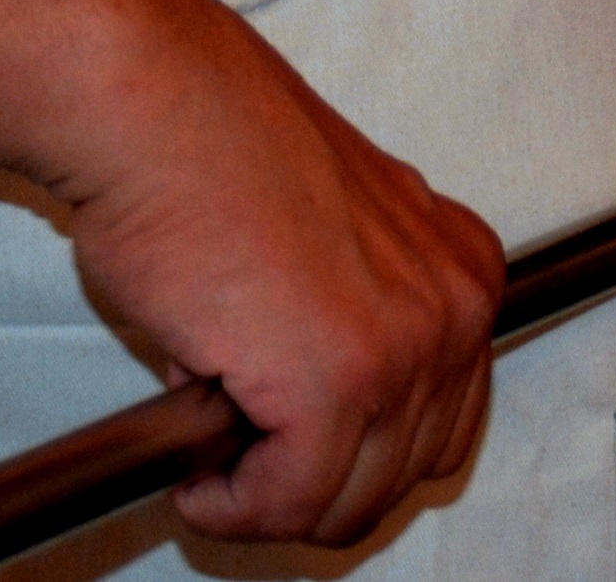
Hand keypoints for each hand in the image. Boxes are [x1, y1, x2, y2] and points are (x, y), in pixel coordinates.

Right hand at [49, 12, 507, 546]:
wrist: (155, 108)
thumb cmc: (209, 154)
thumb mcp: (326, 242)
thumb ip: (348, 322)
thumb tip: (307, 412)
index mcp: (460, 267)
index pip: (440, 424)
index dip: (355, 455)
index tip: (291, 448)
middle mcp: (454, 306)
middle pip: (403, 472)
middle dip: (315, 487)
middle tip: (242, 462)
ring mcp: (405, 346)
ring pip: (349, 500)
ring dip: (271, 499)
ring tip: (216, 459)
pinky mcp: (339, 382)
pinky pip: (290, 500)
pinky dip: (233, 508)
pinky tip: (197, 477)